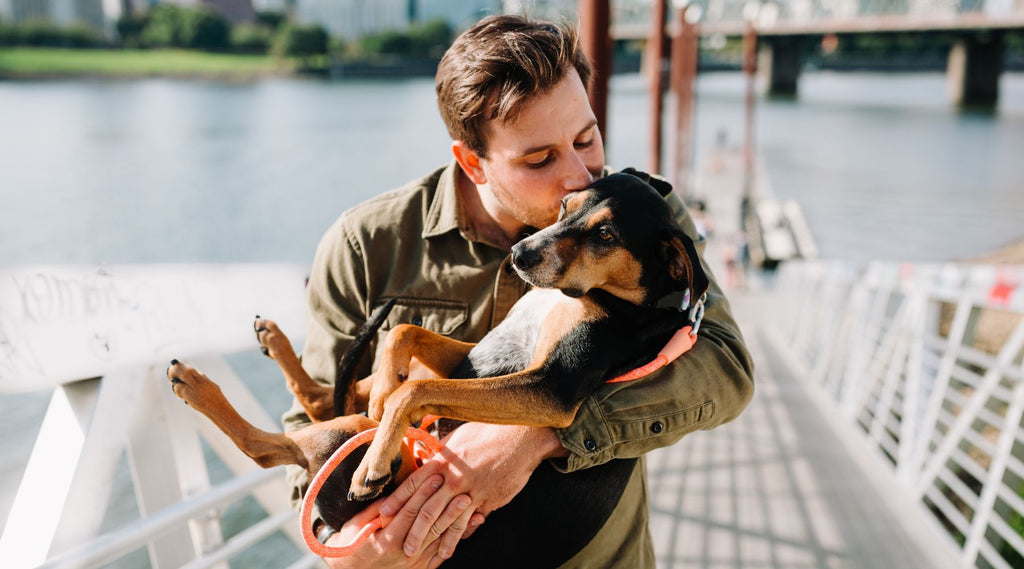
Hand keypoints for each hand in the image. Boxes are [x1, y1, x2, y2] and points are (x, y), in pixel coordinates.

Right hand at [321, 474, 471, 567]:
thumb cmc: (351, 544)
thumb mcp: (357, 524)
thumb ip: (376, 510)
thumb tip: (395, 493)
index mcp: (387, 539)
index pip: (410, 512)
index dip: (424, 493)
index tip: (436, 476)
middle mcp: (403, 552)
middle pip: (430, 525)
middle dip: (447, 505)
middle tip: (462, 488)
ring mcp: (414, 563)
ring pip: (440, 539)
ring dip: (457, 521)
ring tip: (472, 505)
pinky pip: (442, 553)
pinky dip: (457, 539)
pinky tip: (471, 526)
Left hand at [378, 423, 567, 558]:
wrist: (520, 437)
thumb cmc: (488, 432)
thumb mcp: (458, 438)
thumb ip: (442, 455)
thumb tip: (428, 460)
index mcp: (443, 460)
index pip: (413, 483)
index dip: (396, 501)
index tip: (382, 515)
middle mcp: (453, 477)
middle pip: (426, 508)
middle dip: (411, 530)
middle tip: (401, 546)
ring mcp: (471, 490)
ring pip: (447, 520)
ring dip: (433, 540)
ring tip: (422, 555)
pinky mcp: (487, 500)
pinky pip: (469, 522)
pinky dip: (458, 537)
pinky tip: (450, 548)